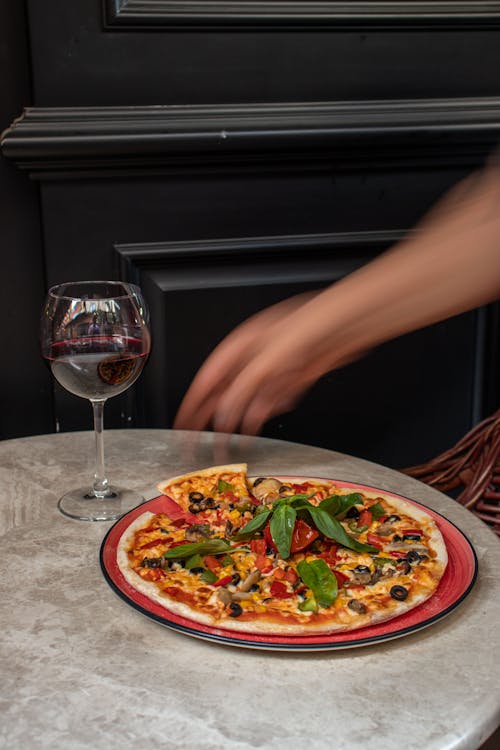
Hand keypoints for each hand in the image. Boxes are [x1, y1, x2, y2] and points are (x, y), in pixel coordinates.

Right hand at [173, 290, 333, 434]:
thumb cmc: (306, 325)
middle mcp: (252, 359)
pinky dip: (264, 412)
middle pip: (223, 394)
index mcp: (238, 348)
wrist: (343, 324)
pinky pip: (271, 401)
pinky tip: (259, 424)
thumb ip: (243, 389)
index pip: (206, 381)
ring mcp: (272, 370)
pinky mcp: (292, 378)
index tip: (183, 424)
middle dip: (209, 418)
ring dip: (237, 422)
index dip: (192, 405)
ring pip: (247, 401)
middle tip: (197, 441)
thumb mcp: (267, 360)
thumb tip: (224, 414)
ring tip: (227, 443)